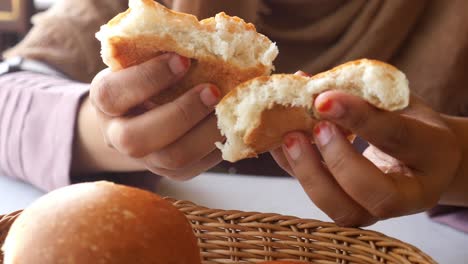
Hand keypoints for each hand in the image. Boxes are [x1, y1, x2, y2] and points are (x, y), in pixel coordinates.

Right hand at [89, 53, 222, 179]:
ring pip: (172, 158)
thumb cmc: (147, 78)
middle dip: (181, 113)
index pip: (113, 93)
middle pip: (136, 138)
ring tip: (228, 108)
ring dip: (206, 132)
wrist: (141, 115)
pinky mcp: (171, 173)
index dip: (149, 78)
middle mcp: (117, 135)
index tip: (183, 59)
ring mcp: (144, 159)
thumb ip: (160, 55)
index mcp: (104, 100)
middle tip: (212, 90)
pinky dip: (217, 145)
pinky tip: (229, 124)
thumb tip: (204, 42)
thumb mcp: (143, 61)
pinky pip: (195, 167)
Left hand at [271, 90, 461, 226]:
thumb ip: (361, 95)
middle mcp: (412, 193)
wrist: (421, 158)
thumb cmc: (408, 121)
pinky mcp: (353, 211)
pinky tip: (280, 145)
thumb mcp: (397, 101)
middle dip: (337, 161)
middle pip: (376, 194)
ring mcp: (380, 210)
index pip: (396, 137)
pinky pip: (322, 200)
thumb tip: (303, 80)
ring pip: (344, 210)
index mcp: (432, 152)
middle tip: (315, 127)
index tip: (322, 99)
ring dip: (309, 174)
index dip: (359, 118)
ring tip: (289, 138)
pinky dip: (295, 171)